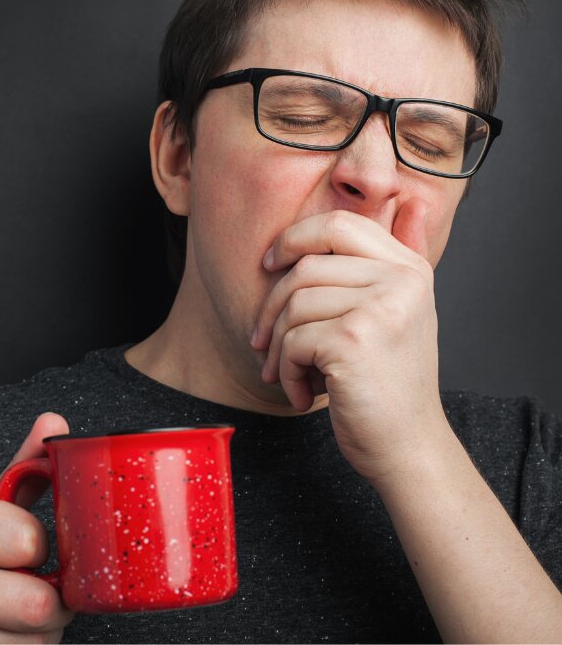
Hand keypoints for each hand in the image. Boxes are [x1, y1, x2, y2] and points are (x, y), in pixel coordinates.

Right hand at [0, 412, 74, 643]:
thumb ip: (20, 472)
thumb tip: (55, 421)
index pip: (28, 539)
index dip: (42, 547)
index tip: (25, 552)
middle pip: (37, 603)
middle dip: (53, 604)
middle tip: (36, 594)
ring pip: (33, 643)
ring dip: (40, 637)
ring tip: (12, 621)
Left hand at [251, 203, 449, 481]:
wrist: (407, 446)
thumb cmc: (385, 385)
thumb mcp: (389, 315)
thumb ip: (369, 271)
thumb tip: (347, 224)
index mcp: (408, 268)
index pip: (338, 224)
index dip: (294, 238)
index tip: (270, 265)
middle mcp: (401, 280)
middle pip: (305, 267)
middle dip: (272, 306)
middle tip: (263, 342)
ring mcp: (380, 307)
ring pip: (294, 305)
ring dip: (278, 347)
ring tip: (288, 375)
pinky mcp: (354, 339)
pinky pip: (292, 341)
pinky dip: (286, 372)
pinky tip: (303, 394)